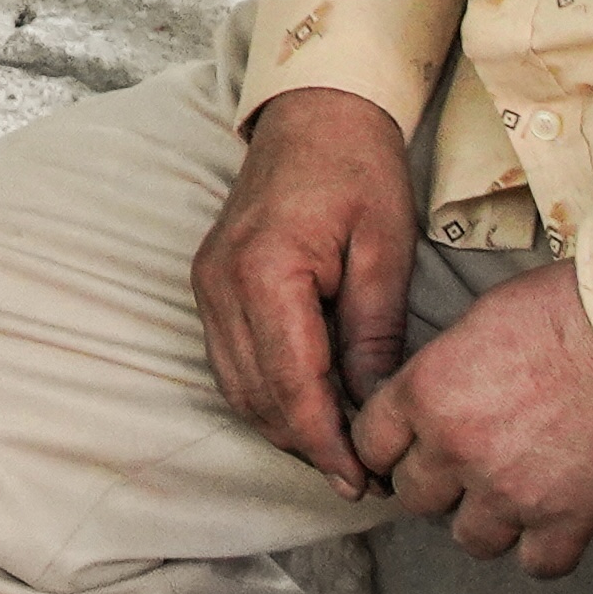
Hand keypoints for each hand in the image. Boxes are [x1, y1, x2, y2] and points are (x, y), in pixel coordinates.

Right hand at [200, 86, 430, 489]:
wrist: (313, 113)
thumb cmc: (358, 169)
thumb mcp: (385, 251)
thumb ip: (373, 334)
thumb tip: (374, 409)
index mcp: (267, 271)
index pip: (293, 386)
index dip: (328, 443)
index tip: (363, 480)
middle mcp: (222, 284)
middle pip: (258, 396)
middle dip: (307, 446)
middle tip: (360, 480)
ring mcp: (207, 285)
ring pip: (237, 387)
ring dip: (284, 428)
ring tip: (339, 454)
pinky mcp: (209, 284)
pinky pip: (230, 361)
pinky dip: (266, 397)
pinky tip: (308, 411)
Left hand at [352, 264, 592, 578]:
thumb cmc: (569, 306)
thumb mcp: (479, 319)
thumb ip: (443, 370)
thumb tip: (435, 394)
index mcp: (426, 393)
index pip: (371, 444)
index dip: (388, 446)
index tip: (405, 447)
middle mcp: (457, 449)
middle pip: (414, 496)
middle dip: (436, 481)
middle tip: (467, 463)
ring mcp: (511, 491)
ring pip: (470, 539)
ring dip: (485, 520)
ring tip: (511, 493)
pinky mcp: (567, 518)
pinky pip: (538, 565)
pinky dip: (544, 550)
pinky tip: (554, 522)